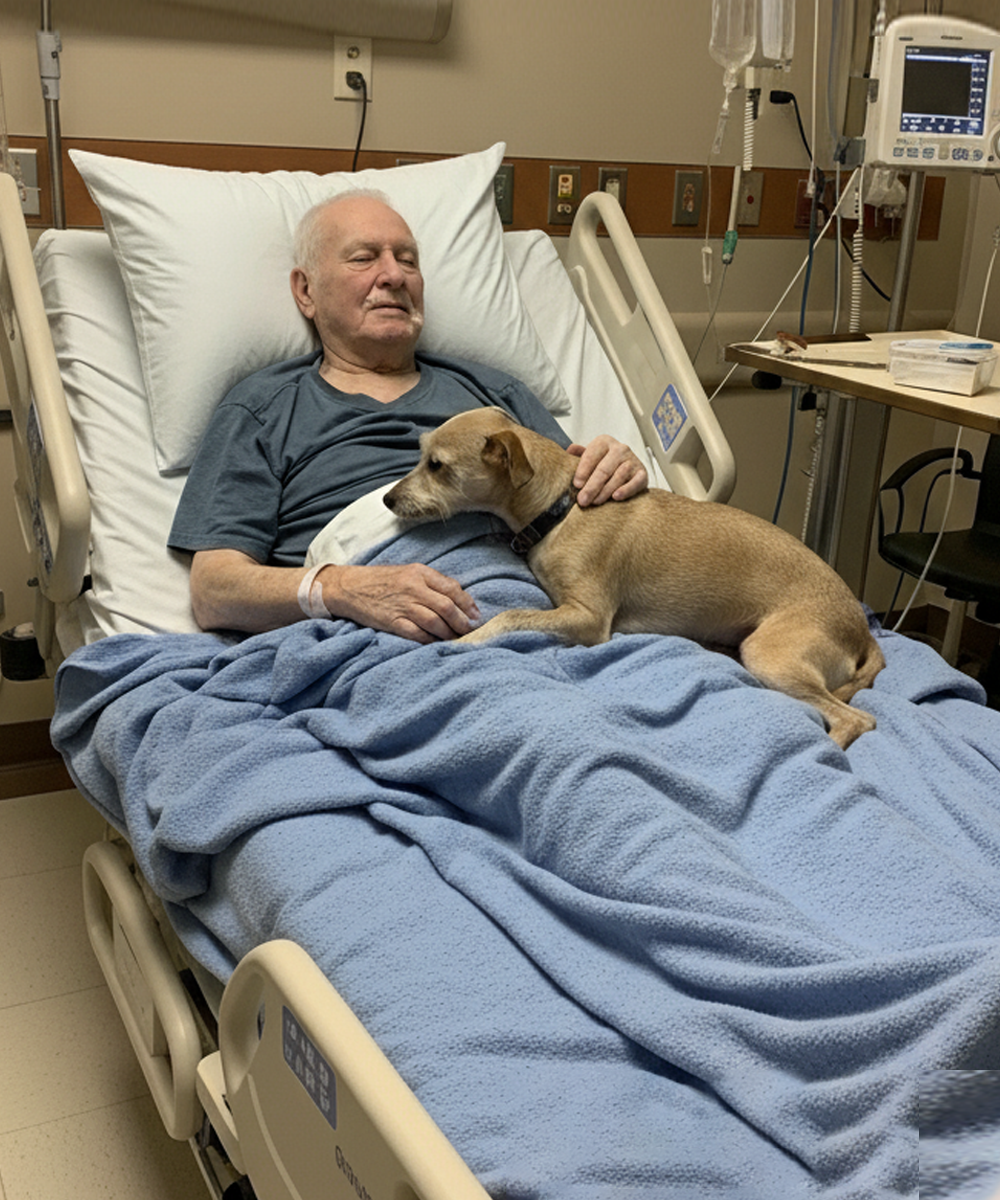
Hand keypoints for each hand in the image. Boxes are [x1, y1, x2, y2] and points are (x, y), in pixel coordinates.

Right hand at [320, 563, 480, 643]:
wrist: (348, 587)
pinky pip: (417, 634)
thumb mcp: (407, 573)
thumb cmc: (381, 580)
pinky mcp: (392, 622)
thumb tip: (458, 599)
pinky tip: (437, 643)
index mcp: (419, 573)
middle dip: (462, 621)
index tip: (476, 615)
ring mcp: (402, 606)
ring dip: (449, 633)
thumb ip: (431, 583)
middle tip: (470, 630)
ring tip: (457, 639)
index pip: (452, 588)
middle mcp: (413, 588)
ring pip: (435, 622)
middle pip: (447, 606)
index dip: (467, 603)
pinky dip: (431, 641)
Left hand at [568, 436, 647, 506]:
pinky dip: (626, 490)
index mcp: (604, 442)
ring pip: (618, 476)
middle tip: (582, 500)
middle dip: (591, 486)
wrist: (628, 470)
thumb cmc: (603, 464)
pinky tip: (616, 497)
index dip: (583, 471)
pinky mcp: (643, 474)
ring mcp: (633, 460)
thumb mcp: (590, 456)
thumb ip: (579, 454)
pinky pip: (635, 482)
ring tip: (595, 502)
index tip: (576, 485)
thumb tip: (569, 450)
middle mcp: (620, 448)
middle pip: (604, 469)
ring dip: (605, 491)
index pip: (591, 455)